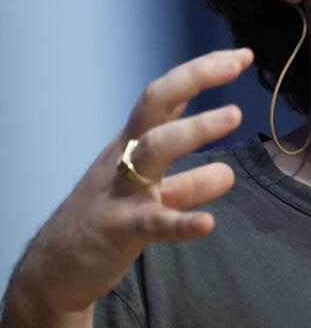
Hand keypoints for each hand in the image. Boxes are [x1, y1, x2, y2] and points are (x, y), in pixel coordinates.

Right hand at [5, 49, 252, 320]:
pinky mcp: (119, 229)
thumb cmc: (104, 223)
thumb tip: (227, 173)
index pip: (166, 96)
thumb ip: (189, 185)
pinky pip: (153, 222)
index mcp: (133, 144)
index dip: (201, 72)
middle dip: (194, 79)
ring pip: (154, 149)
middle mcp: (125, 157)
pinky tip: (207, 223)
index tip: (241, 56)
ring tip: (234, 115)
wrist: (52, 272)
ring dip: (194, 129)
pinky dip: (181, 221)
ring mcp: (120, 191)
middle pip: (155, 105)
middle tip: (236, 64)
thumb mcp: (149, 197)